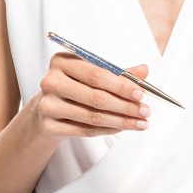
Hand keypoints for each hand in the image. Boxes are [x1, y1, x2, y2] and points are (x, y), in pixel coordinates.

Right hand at [35, 52, 150, 139]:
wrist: (49, 107)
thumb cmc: (76, 85)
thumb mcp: (94, 74)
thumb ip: (119, 72)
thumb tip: (144, 70)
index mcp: (62, 61)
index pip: (96, 74)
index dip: (121, 85)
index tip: (141, 94)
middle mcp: (51, 82)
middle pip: (95, 96)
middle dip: (125, 106)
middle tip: (145, 111)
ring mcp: (47, 105)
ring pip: (92, 116)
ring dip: (121, 121)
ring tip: (140, 122)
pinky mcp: (48, 126)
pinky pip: (85, 130)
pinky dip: (108, 130)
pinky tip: (123, 128)